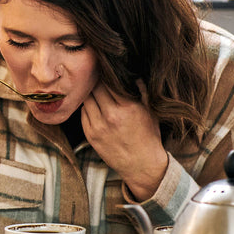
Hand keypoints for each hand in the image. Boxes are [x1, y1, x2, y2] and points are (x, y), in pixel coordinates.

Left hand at [80, 82, 167, 200]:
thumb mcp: (151, 112)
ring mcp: (98, 126)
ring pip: (86, 99)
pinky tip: (93, 104)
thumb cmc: (149, 137)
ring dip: (89, 93)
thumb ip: (142, 92)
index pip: (109, 81)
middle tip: (96, 75)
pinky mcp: (90, 134)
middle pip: (95, 88)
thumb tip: (133, 74)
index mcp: (128, 107)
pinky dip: (86, 106)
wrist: (142, 165)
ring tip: (94, 89)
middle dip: (96, 80)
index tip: (105, 68)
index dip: (106, 73)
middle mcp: (111, 115)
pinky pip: (83, 113)